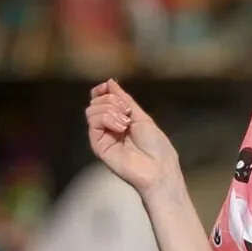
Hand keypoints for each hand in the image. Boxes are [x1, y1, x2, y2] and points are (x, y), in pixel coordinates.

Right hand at [86, 79, 179, 196]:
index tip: (108, 86)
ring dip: (111, 110)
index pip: (102, 100)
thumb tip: (111, 83)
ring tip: (126, 123)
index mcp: (120, 120)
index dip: (103, 91)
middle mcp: (109, 128)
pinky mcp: (98, 145)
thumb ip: (125, 100)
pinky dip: (107, 118)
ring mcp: (103, 137)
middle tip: (127, 113)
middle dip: (112, 101)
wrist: (158, 168)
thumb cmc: (156, 146)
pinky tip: (120, 128)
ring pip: (92, 110)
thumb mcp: (142, 117)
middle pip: (96, 102)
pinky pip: (94, 122)